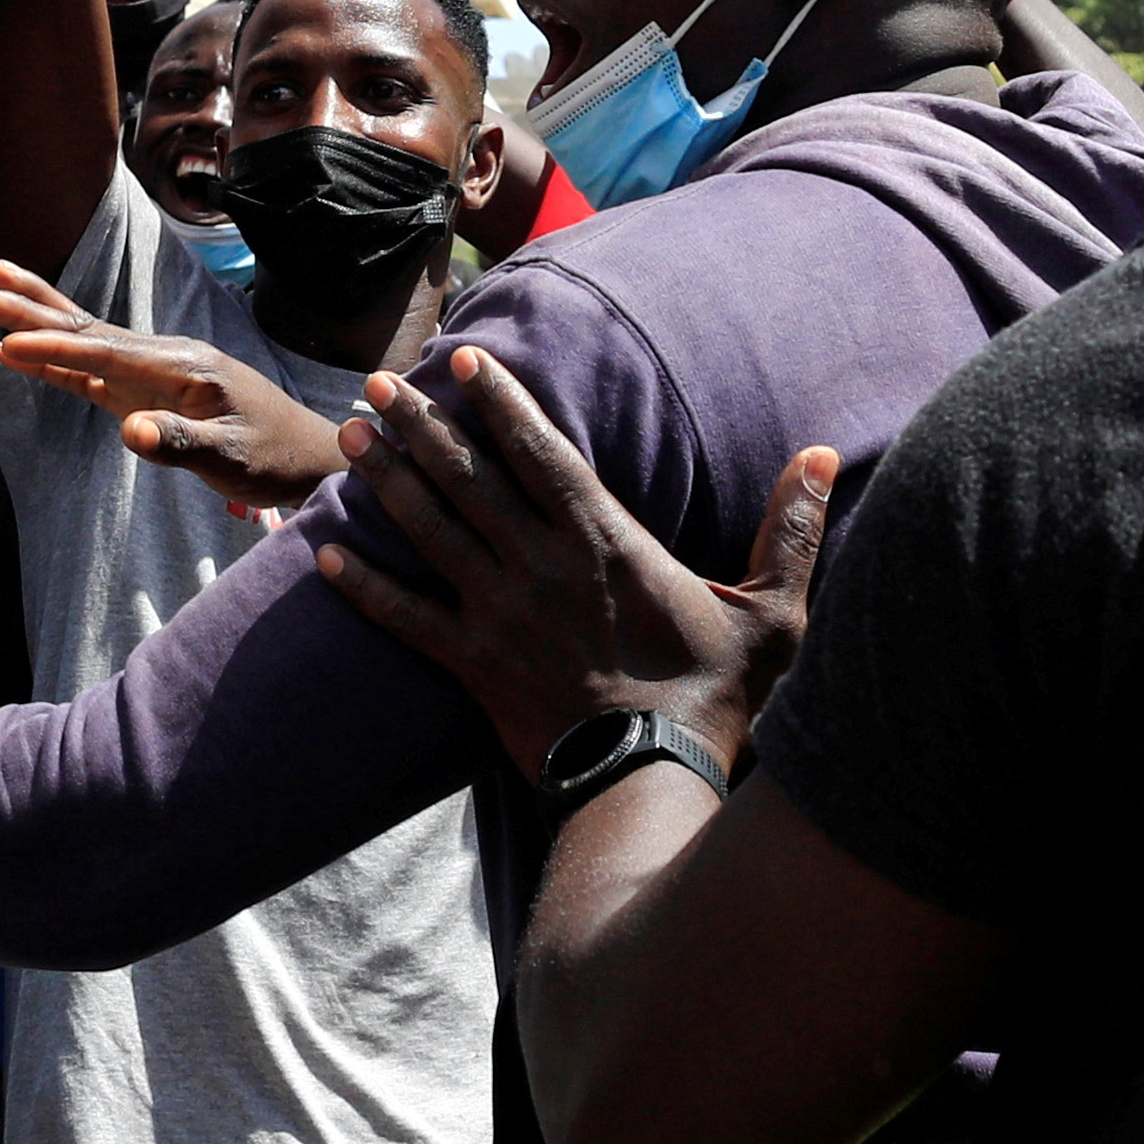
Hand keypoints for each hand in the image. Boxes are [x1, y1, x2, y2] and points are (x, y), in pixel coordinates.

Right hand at [0, 264, 342, 512]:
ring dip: (37, 318)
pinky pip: (94, 368)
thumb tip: (129, 432)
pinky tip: (24, 350)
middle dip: (31, 310)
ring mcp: (154, 372)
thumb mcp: (234, 457)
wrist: (308, 454)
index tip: (8, 342)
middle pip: (86, 329)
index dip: (56, 349)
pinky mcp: (149, 391)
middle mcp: (164, 358)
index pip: (106, 353)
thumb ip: (183, 443)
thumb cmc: (275, 457)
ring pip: (85, 339)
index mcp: (183, 366)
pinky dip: (57, 358)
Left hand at [308, 340, 839, 783]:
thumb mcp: (773, 612)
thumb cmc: (718, 697)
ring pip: (429, 532)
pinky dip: (363, 588)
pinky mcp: (473, 667)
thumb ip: (790, 530)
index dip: (499, 402)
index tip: (462, 361)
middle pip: (467, 478)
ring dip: (386, 481)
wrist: (655, 782)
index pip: (541, 451)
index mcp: (605, 541)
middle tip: (375, 382)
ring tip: (350, 436)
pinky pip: (406, 619)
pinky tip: (321, 557)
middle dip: (419, 425)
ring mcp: (500, 615)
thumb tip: (822, 456)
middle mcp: (541, 566)